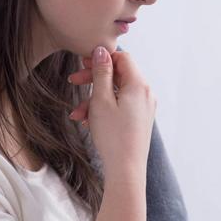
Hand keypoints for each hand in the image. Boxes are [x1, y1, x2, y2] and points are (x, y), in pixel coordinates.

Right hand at [67, 46, 155, 176]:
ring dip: (94, 99)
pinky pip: (120, 106)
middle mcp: (146, 93)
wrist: (126, 169)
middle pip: (118, 75)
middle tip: (74, 81)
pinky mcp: (140, 119)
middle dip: (94, 80)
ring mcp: (144, 107)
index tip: (83, 63)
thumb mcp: (101, 100)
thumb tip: (102, 51)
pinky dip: (104, 109)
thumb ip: (102, 73)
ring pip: (116, 93)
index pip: (122, 58)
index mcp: (139, 85)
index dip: (102, 58)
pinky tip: (87, 121)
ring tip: (77, 114)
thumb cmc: (113, 136)